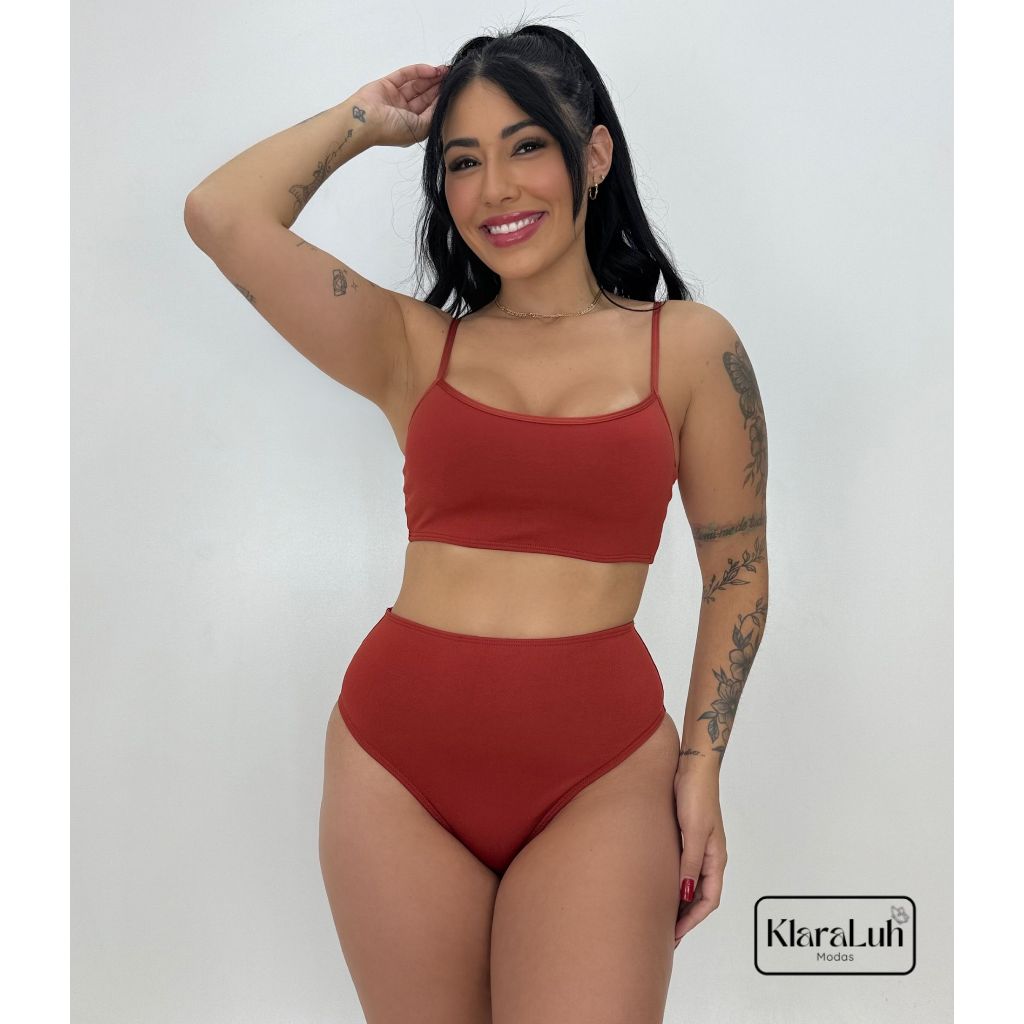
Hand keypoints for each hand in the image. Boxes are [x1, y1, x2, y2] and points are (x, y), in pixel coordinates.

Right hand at [351, 63, 448, 148]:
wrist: (365, 121)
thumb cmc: (392, 130)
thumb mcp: (421, 128)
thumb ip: (433, 114)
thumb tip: (444, 101)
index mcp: (412, 125)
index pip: (430, 109)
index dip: (441, 98)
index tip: (454, 89)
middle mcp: (404, 112)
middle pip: (425, 95)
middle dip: (438, 85)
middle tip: (451, 76)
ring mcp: (395, 97)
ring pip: (416, 84)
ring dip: (430, 77)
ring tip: (444, 70)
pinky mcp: (387, 84)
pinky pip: (405, 75)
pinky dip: (418, 71)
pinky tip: (431, 69)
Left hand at [672, 766, 726, 947]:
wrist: (693, 766)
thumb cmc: (696, 794)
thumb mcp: (692, 832)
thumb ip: (689, 863)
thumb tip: (683, 894)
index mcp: (716, 857)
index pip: (709, 900)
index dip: (692, 920)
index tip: (674, 935)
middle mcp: (710, 855)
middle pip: (701, 895)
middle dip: (685, 917)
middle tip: (665, 935)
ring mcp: (699, 846)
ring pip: (692, 882)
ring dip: (679, 901)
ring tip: (661, 916)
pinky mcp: (687, 836)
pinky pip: (683, 867)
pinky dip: (675, 881)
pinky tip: (660, 885)